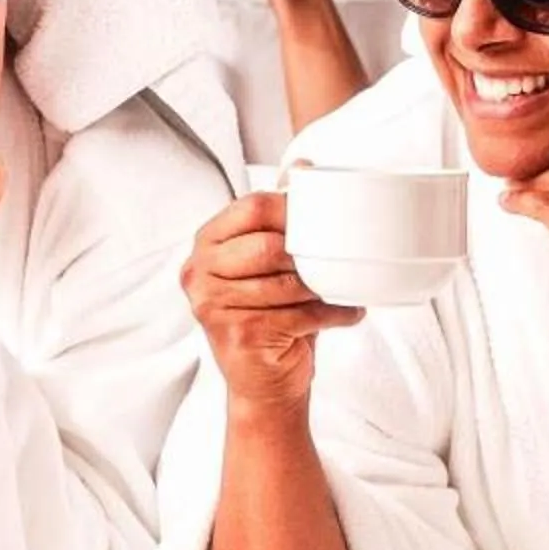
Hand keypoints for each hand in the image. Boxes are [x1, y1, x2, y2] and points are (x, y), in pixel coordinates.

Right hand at [180, 189, 365, 418]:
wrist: (264, 382)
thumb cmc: (271, 314)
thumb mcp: (270, 263)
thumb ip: (280, 218)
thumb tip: (303, 167)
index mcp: (206, 243)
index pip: (252, 207)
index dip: (293, 209)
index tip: (322, 220)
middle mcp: (199, 272)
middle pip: (268, 246)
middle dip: (309, 253)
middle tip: (335, 259)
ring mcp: (213, 306)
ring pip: (286, 283)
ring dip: (324, 287)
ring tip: (342, 288)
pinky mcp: (237, 335)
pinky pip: (298, 315)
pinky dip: (333, 313)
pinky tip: (349, 312)